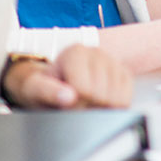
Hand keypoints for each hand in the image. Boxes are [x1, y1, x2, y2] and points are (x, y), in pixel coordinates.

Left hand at [2, 45, 132, 108]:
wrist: (56, 83)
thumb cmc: (45, 87)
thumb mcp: (35, 90)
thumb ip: (48, 93)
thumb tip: (69, 97)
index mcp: (75, 52)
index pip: (84, 90)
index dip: (72, 105)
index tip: (63, 100)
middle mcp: (97, 52)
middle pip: (101, 96)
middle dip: (87, 107)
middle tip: (74, 102)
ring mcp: (113, 62)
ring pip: (116, 100)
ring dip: (100, 109)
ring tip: (85, 101)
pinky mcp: (124, 73)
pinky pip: (125, 100)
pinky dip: (113, 108)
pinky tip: (98, 101)